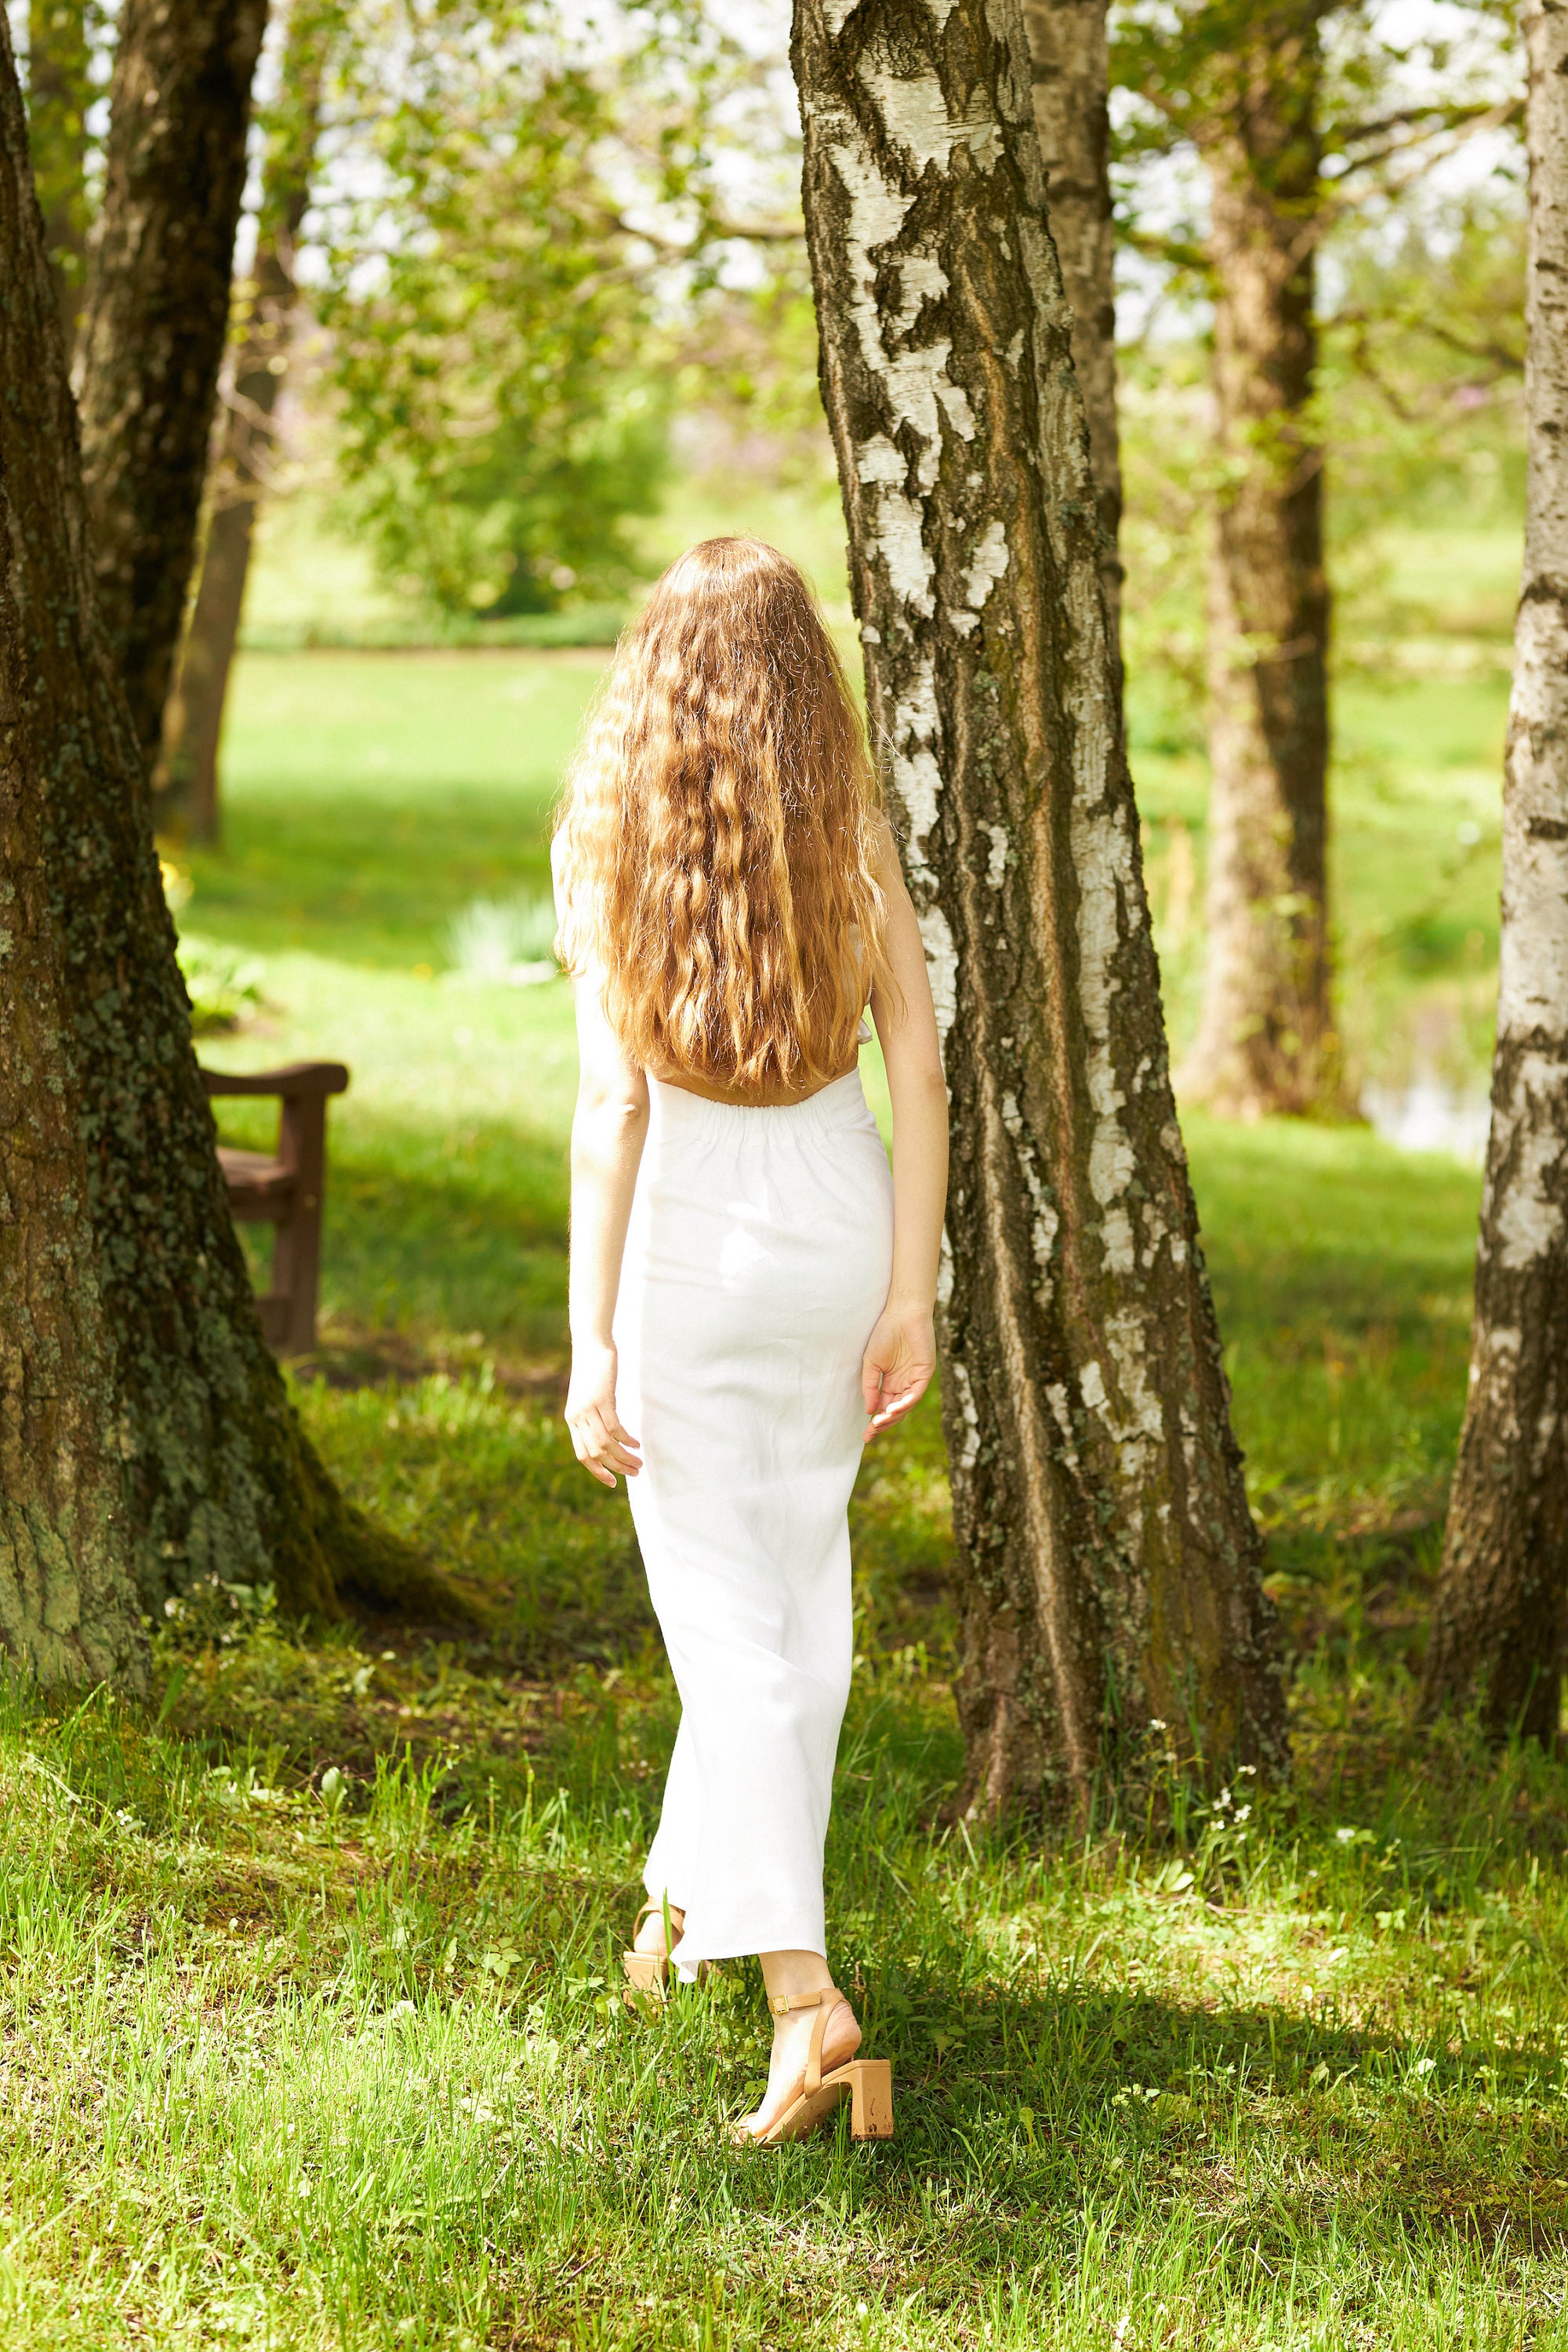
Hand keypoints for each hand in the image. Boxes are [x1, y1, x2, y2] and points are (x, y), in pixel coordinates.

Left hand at [566, 1342, 641, 1487]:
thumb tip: (609, 1435)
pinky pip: (615, 1428)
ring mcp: (588, 1409)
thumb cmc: (593, 1371)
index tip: (612, 1482)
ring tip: (639, 1463)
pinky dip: (626, 1440)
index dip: (598, 1472)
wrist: (591, 1345)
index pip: (582, 1455)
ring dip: (624, 1457)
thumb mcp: (589, 1396)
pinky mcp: (601, 1400)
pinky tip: (636, 1443)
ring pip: (605, 1445)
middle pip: (595, 1454)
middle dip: (616, 1468)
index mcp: (572, 1420)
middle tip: (634, 1473)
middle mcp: (576, 1418)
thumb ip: (594, 1415)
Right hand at [861, 1302, 934, 1442]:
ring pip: (906, 1406)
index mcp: (891, 1383)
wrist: (902, 1313)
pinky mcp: (925, 1374)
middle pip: (895, 1412)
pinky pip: (916, 1394)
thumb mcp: (871, 1364)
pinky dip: (905, 1403)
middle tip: (871, 1432)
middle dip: (883, 1424)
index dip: (875, 1423)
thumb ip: (870, 1387)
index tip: (865, 1437)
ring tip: (879, 1421)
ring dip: (893, 1416)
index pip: (884, 1408)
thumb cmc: (885, 1333)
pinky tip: (893, 1408)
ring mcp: (915, 1380)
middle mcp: (904, 1385)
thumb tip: (869, 1411)